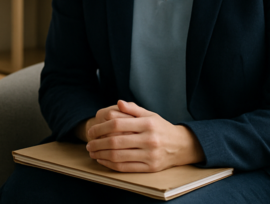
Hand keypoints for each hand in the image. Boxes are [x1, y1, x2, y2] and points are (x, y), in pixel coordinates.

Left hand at [85, 100, 204, 172]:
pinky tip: (103, 160)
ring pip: (118, 156)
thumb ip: (133, 109)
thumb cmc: (161, 128)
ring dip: (101, 155)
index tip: (91, 130)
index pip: (117, 124)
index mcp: (147, 124)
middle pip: (115, 141)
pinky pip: (125, 167)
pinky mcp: (150, 167)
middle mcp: (149, 139)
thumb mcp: (150, 114)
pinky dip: (110, 165)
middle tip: (88, 143)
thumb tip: (118, 102)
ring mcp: (150, 155)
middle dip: (98, 143)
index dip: (100, 127)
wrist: (181, 146)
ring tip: (92, 152)